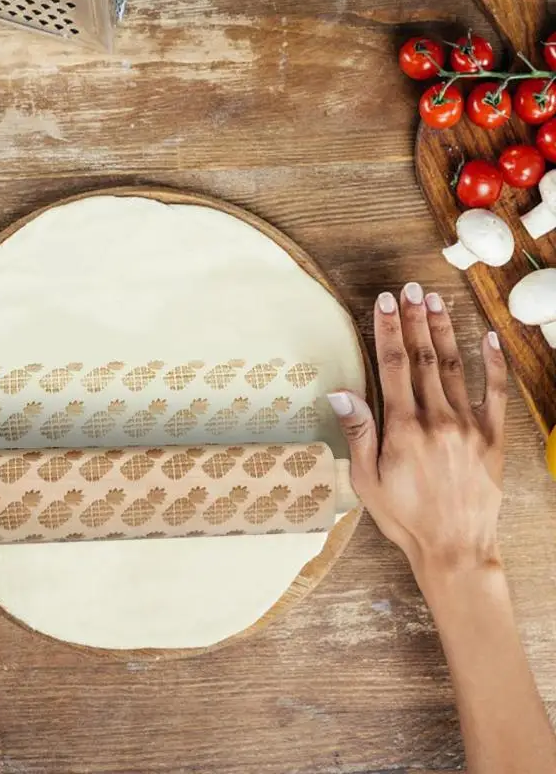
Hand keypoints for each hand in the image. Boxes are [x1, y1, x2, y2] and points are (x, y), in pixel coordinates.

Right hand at [327, 283, 506, 588]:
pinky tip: (487, 337)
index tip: (384, 303)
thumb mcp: (366, 481)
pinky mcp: (492, 437)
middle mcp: (437, 419)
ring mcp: (468, 426)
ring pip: (455, 367)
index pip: (394, 366)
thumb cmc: (404, 518)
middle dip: (414, 319)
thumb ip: (359, 432)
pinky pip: (495, 392)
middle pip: (424, 358)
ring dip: (444, 330)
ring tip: (435, 300)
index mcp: (403, 429)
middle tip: (409, 289)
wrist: (455, 549)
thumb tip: (341, 393)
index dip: (388, 331)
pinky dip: (492, 362)